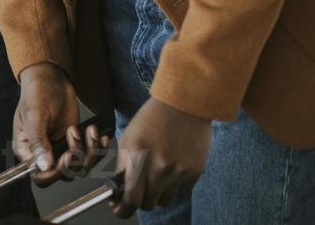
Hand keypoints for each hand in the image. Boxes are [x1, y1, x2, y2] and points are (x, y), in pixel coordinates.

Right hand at [14, 63, 108, 185]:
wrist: (51, 78)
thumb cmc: (37, 92)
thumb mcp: (35, 115)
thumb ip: (38, 141)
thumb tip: (42, 165)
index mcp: (26, 149)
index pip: (39, 176)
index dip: (55, 173)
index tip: (66, 157)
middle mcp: (43, 153)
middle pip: (62, 175)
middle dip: (75, 158)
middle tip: (76, 135)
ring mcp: (59, 149)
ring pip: (79, 167)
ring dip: (89, 151)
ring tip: (88, 130)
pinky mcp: (74, 143)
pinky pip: (89, 157)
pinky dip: (97, 148)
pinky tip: (98, 135)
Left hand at [110, 98, 209, 217]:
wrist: (183, 105)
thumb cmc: (151, 119)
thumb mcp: (128, 139)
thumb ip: (123, 166)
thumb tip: (119, 191)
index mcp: (137, 158)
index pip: (130, 200)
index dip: (122, 208)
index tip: (119, 207)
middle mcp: (159, 168)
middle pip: (146, 204)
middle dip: (138, 200)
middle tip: (137, 189)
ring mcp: (179, 172)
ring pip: (164, 201)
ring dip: (156, 194)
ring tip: (156, 175)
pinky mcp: (194, 173)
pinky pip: (180, 193)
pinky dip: (172, 188)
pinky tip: (171, 170)